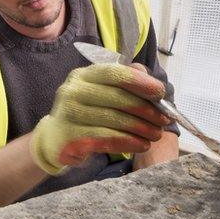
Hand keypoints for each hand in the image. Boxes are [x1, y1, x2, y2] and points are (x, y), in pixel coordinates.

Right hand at [30, 63, 170, 174]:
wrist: (55, 139)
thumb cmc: (85, 114)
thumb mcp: (100, 93)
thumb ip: (123, 82)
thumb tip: (149, 79)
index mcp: (83, 76)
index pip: (113, 73)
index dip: (139, 82)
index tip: (160, 93)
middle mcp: (72, 91)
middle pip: (117, 98)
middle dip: (146, 110)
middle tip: (164, 120)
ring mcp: (69, 114)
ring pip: (114, 120)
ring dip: (141, 129)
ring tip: (155, 135)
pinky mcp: (71, 137)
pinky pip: (106, 139)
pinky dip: (128, 142)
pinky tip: (141, 145)